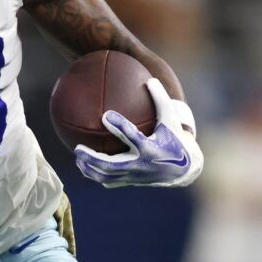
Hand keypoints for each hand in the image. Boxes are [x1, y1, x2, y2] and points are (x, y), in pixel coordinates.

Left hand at [72, 79, 202, 188]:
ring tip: (77, 158)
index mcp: (150, 148)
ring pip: (107, 177)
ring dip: (90, 169)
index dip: (119, 126)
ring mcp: (134, 176)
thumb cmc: (174, 139)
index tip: (105, 115)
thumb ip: (161, 100)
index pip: (132, 137)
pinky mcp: (132, 181)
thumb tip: (150, 79)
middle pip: (112, 165)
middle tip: (77, 148)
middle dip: (93, 158)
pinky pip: (110, 181)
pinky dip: (96, 175)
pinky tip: (85, 166)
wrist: (184, 169)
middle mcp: (141, 165)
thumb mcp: (171, 119)